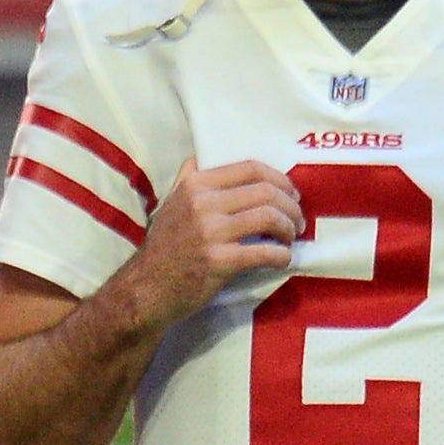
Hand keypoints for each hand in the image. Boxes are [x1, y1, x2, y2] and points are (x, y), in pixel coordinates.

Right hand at [119, 160, 303, 329]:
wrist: (146, 289)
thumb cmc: (165, 247)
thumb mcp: (171, 202)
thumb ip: (190, 178)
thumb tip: (208, 155)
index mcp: (195, 184)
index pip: (250, 168)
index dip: (280, 179)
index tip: (291, 193)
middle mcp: (202, 203)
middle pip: (265, 191)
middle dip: (291, 205)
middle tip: (297, 220)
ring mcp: (209, 232)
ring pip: (269, 217)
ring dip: (289, 228)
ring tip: (291, 238)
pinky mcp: (218, 261)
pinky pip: (264, 252)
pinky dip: (282, 255)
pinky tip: (283, 259)